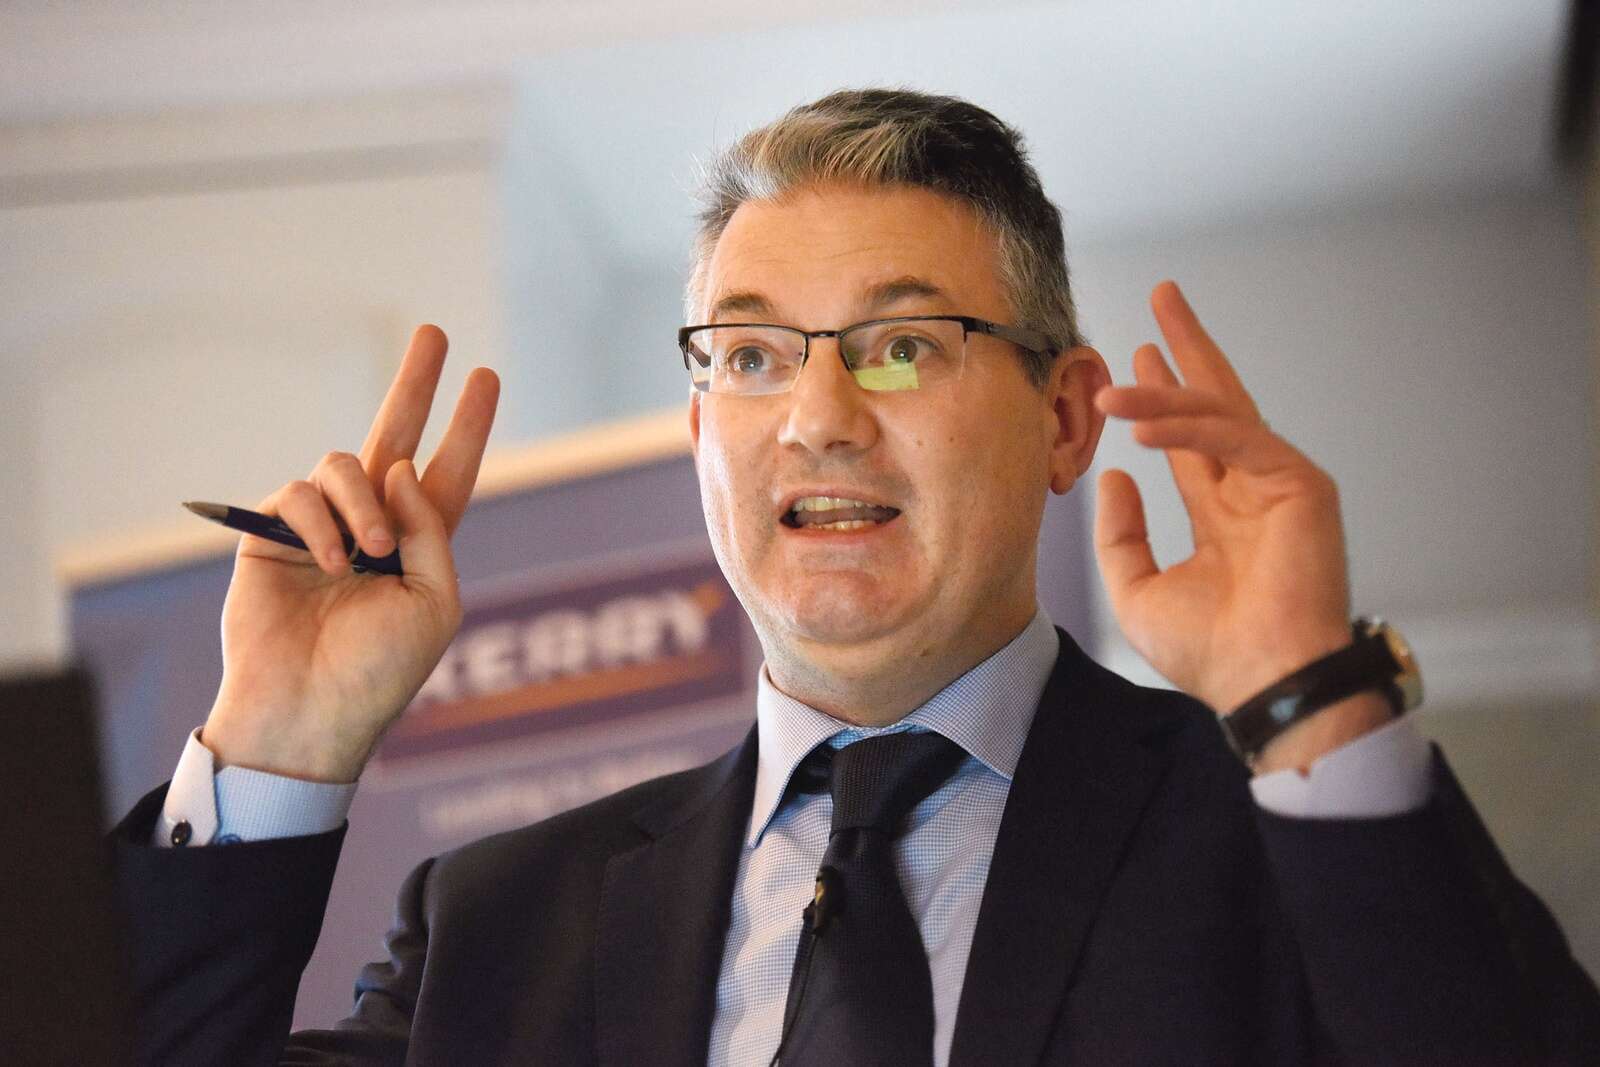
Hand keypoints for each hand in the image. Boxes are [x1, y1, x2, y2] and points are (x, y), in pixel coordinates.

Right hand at [200, 326, 499, 781]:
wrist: (310, 712)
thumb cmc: (379, 671)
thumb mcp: (435, 601)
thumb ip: (430, 529)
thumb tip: (400, 465)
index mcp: (419, 547)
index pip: (447, 474)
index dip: (468, 427)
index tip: (486, 376)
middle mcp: (371, 528)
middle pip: (394, 437)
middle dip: (416, 384)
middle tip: (435, 331)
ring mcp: (320, 528)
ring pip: (345, 466)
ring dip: (364, 503)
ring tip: (370, 553)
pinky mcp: (271, 534)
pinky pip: (300, 493)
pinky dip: (320, 523)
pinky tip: (332, 564)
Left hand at [1091, 282, 1389, 769]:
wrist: (1261, 683)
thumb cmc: (1210, 651)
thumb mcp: (1138, 590)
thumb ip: (1121, 534)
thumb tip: (1114, 476)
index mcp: (1223, 514)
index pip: (1190, 441)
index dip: (1162, 399)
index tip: (1137, 358)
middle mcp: (1253, 491)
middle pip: (1217, 401)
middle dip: (1190, 348)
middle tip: (1164, 296)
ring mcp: (1280, 484)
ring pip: (1219, 414)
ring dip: (1168, 388)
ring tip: (1124, 366)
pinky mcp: (1300, 484)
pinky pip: (1234, 438)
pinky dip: (1186, 426)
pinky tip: (1141, 422)